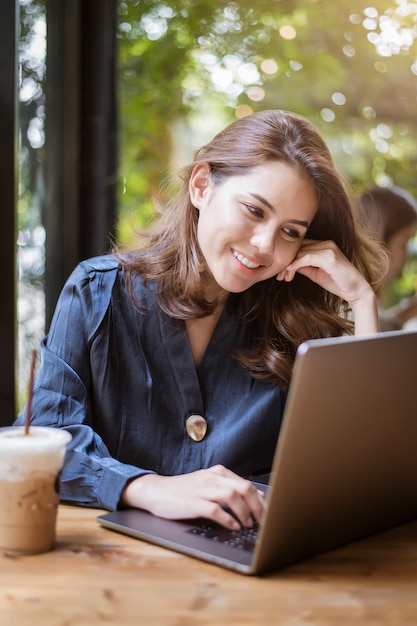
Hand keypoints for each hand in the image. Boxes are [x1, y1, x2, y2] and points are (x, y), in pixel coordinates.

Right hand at [121, 465, 265, 529]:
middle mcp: (213, 478)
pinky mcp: (193, 502)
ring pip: (233, 496)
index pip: (247, 484)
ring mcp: (203, 489)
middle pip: (244, 488)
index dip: (261, 501)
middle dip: (257, 507)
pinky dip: (228, 519)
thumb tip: (259, 497)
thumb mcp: (210, 485)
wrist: (156, 491)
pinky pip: (215, 510)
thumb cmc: (184, 490)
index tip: (267, 513)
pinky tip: (232, 526)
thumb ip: (232, 489)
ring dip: (244, 512)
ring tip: (247, 524)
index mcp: (219, 473)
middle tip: (262, 521)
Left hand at [277, 239, 378, 333]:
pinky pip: (306, 258)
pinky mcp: (329, 258)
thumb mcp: (315, 273)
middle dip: (286, 262)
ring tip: (283, 277)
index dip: (288, 258)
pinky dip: (295, 265)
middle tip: (278, 276)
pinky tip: (289, 272)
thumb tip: (288, 265)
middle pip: (299, 248)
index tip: (280, 272)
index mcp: (324, 245)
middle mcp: (327, 243)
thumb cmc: (338, 283)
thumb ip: (303, 266)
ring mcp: (329, 249)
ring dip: (288, 266)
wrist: (357, 291)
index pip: (301, 246)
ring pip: (300, 252)